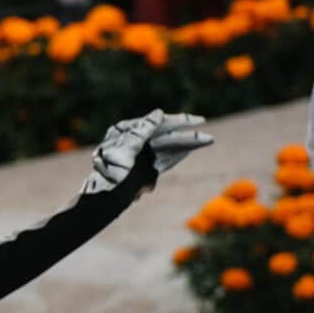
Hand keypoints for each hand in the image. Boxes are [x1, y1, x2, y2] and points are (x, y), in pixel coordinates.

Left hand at [83, 110, 212, 194]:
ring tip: (208, 140)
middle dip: (187, 136)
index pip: (157, 123)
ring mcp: (138, 156)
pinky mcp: (142, 170)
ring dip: (187, 145)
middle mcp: (132, 142)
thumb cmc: (111, 173)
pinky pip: (163, 160)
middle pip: (165, 136)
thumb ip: (143, 130)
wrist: (104, 200)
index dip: (179, 121)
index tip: (197, 120)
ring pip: (167, 148)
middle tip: (209, 137)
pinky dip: (177, 155)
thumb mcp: (126, 149)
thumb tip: (159, 113)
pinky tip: (190, 151)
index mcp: (125, 131)